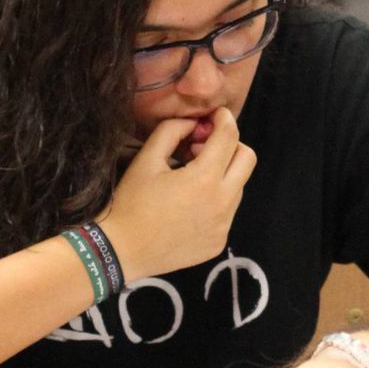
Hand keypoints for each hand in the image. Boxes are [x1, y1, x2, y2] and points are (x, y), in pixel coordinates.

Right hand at [98, 108, 256, 281]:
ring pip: (238, 186)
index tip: (215, 115)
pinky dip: (215, 200)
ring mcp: (223, 226)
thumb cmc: (130, 203)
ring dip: (222, 174)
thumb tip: (194, 124)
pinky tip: (189, 205)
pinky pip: (227, 212)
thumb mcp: (146, 159)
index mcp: (204, 179)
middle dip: (230, 145)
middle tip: (202, 148)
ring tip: (191, 178)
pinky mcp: (219, 242)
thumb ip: (172, 131)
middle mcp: (222, 203)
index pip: (229, 137)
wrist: (120, 251)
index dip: (224, 119)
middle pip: (247, 159)